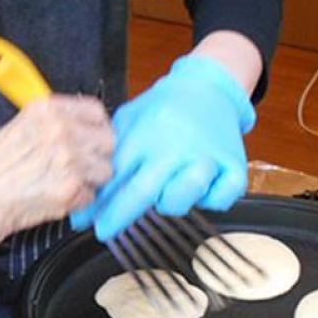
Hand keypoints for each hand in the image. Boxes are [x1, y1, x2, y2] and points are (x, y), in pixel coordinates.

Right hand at [0, 96, 113, 259]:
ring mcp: (70, 160)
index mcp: (47, 110)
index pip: (96, 111)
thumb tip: (77, 131)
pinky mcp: (72, 189)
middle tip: (82, 166)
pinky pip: (93, 196)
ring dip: (91, 181)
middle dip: (98, 155)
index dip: (97, 127)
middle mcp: (62, 130)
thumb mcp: (16, 127)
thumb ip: (50, 125)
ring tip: (65, 184)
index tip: (93, 137)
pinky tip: (56, 199)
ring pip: (105, 171)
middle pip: (108, 141)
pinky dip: (79, 202)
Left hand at [71, 55, 254, 240]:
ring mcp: (206, 156)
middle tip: (105, 230)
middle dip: (119, 216)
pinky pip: (221, 199)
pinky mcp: (233, 165)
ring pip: (183, 198)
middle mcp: (176, 145)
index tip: (84, 221)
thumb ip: (110, 153)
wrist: (208, 87)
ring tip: (166, 192)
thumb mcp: (129, 120)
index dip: (99, 203)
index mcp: (147, 132)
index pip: (117, 174)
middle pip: (144, 192)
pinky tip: (202, 190)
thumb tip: (86, 192)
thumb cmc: (163, 109)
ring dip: (170, 203)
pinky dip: (211, 200)